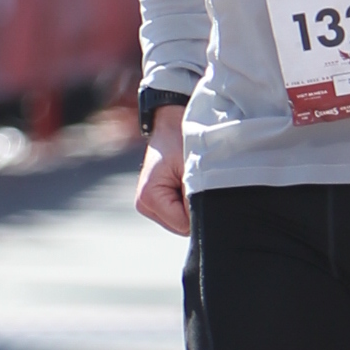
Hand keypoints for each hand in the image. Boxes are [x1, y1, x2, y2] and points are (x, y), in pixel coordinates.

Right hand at [134, 108, 189, 235]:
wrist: (172, 123)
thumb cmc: (182, 140)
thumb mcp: (193, 169)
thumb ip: (196, 199)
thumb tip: (205, 222)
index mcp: (148, 198)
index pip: (184, 224)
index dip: (199, 207)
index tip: (199, 182)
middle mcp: (144, 205)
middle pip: (182, 226)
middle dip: (194, 206)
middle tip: (196, 179)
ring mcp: (148, 205)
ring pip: (182, 221)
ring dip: (192, 203)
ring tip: (190, 178)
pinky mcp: (155, 202)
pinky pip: (180, 213)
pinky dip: (188, 201)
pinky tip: (186, 182)